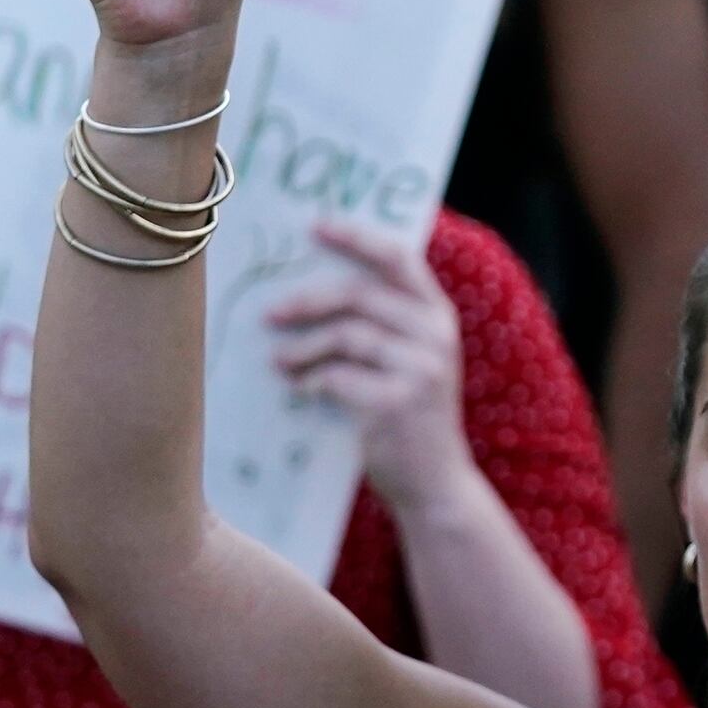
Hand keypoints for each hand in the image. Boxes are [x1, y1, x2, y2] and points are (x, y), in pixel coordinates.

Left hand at [266, 219, 474, 513]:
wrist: (435, 481)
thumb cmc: (408, 416)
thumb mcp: (409, 361)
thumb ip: (381, 326)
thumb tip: (309, 291)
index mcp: (438, 315)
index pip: (399, 259)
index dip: (356, 238)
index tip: (315, 226)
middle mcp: (436, 335)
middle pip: (360, 295)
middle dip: (307, 301)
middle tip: (269, 313)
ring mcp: (422, 369)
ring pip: (345, 337)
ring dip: (302, 349)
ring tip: (278, 363)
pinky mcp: (398, 403)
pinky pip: (338, 378)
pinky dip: (313, 383)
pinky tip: (303, 391)